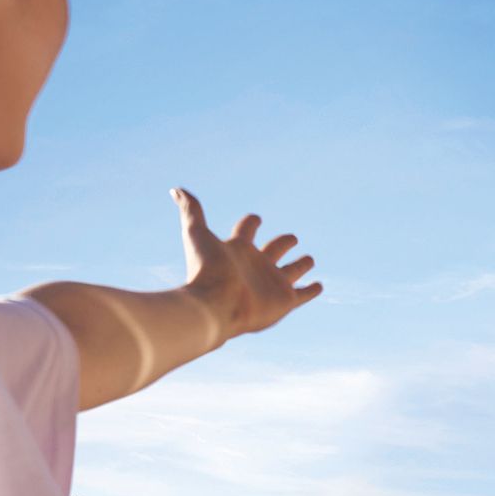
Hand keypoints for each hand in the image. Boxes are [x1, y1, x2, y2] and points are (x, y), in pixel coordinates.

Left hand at [170, 189, 319, 349]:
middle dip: (283, 242)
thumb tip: (176, 189)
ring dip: (301, 264)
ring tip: (309, 259)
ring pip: (292, 270)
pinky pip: (303, 294)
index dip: (251, 222)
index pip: (247, 230)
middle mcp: (256, 265)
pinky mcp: (285, 301)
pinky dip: (312, 290)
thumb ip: (191, 210)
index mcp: (238, 248)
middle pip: (274, 249)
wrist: (215, 305)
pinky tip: (318, 286)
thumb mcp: (196, 232)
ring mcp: (272, 284)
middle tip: (291, 238)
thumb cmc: (205, 269)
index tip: (255, 219)